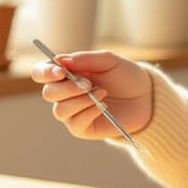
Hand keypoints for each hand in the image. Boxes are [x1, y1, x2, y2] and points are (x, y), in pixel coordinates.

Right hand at [30, 50, 152, 140]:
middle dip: (67, 88)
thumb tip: (59, 59)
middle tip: (89, 84)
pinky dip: (88, 113)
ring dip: (80, 101)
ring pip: (59, 110)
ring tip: (101, 93)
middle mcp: (65, 94)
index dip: (45, 72)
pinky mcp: (82, 128)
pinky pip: (74, 124)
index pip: (41, 73)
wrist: (146, 97)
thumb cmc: (125, 76)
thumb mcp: (108, 61)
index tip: (60, 70)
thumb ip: (84, 59)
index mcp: (66, 74)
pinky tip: (103, 106)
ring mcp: (72, 112)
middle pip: (48, 93)